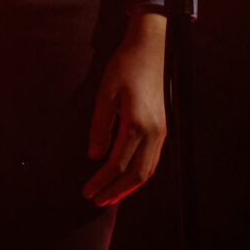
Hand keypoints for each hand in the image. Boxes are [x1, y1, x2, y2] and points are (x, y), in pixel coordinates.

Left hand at [82, 10, 166, 204]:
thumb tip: (94, 156)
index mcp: (136, 125)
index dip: (101, 182)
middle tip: (97, 200)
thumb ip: (99, 127)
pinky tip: (126, 175)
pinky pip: (152, 159)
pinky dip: (139, 173)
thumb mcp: (105, 94)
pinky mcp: (162, 127)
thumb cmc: (125, 67)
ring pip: (147, 170)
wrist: (151, 48)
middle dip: (115, 191)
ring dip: (128, 186)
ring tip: (111, 194)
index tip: (87, 191)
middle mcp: (153, 132)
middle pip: (135, 175)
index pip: (116, 164)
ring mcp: (161, 131)